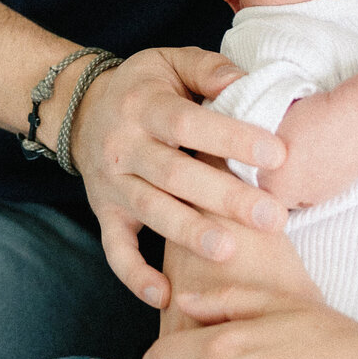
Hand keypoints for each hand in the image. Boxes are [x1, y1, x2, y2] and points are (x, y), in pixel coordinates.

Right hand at [69, 47, 288, 308]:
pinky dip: (135, 276)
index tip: (276, 155)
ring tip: (229, 252)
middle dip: (224, 198)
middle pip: (175, 175)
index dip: (231, 139)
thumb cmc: (145, 87)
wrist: (81, 109)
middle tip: (272, 217)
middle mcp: (125, 147)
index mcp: (145, 107)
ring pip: (151, 212)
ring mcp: (112, 185)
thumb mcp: (171, 62)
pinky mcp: (105, 214)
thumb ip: (208, 70)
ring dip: (189, 234)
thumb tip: (245, 84)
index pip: (189, 123)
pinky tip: (165, 296)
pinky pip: (115, 250)